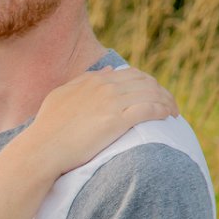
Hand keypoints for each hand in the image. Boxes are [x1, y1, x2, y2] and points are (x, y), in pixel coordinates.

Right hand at [28, 66, 177, 172]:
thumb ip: (84, 80)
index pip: (131, 74)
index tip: (154, 94)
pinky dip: (163, 109)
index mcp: (94, 79)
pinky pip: (149, 108)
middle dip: (161, 91)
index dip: (147, 83)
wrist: (43, 148)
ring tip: (174, 112)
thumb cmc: (48, 127)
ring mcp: (112, 102)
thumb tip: (109, 70)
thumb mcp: (62, 95)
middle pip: (145, 81)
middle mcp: (105, 86)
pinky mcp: (117, 120)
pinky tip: (169, 116)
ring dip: (166, 101)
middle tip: (169, 104)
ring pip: (151, 93)